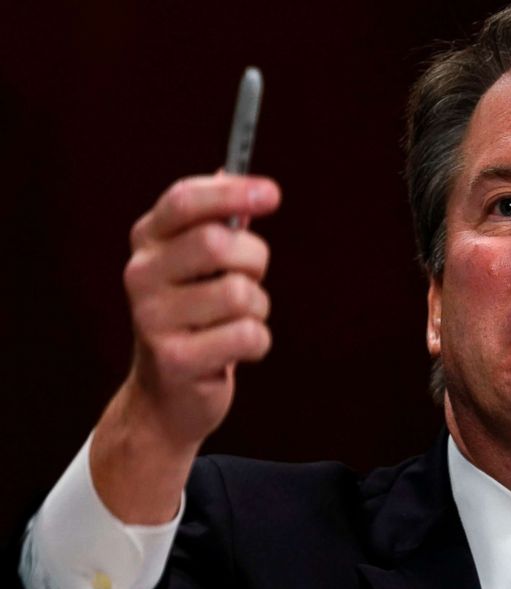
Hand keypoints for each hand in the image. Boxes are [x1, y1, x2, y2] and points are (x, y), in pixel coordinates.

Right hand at [91, 174, 280, 523]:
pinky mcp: (175, 358)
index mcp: (147, 242)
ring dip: (257, 309)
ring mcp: (151, 317)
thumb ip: (216, 222)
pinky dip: (258, 342)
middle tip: (251, 279)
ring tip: (237, 322)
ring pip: (240, 293)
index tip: (272, 193)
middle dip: (254, 261)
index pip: (185, 201)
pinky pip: (248, 335)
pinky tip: (236, 350)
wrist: (168, 398)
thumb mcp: (200, 267)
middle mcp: (141, 274)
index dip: (231, 192)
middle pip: (219, 244)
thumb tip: (232, 170)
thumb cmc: (196, 320)